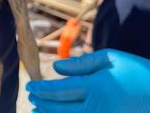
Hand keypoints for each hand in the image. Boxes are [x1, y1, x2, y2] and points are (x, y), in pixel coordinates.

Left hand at [27, 49, 149, 112]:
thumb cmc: (136, 72)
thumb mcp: (111, 58)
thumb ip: (82, 63)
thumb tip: (56, 68)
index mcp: (96, 85)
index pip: (59, 89)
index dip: (42, 89)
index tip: (30, 87)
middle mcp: (97, 106)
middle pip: (60, 107)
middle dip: (42, 102)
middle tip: (31, 98)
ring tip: (36, 111)